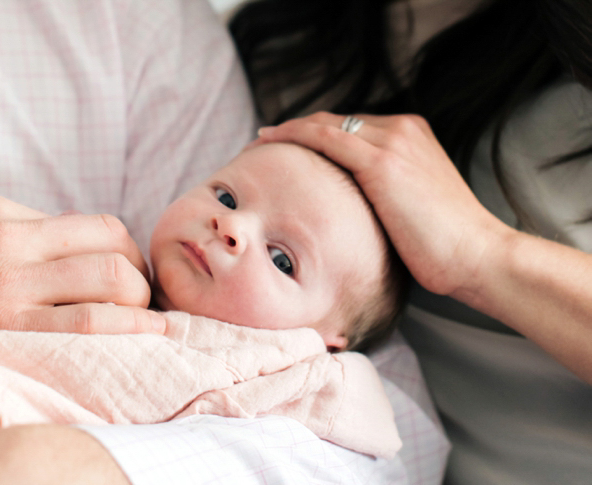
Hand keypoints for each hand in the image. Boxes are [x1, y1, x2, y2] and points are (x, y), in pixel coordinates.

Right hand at [0, 196, 165, 337]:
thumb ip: (27, 237)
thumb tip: (92, 250)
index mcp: (1, 214)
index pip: (96, 225)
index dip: (126, 251)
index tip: (128, 275)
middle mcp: (7, 243)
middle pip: (112, 247)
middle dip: (140, 277)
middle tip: (140, 301)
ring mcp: (6, 286)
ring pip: (109, 280)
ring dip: (139, 303)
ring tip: (143, 322)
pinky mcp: (4, 329)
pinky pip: (88, 324)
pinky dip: (129, 328)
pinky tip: (145, 335)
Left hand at [256, 112, 514, 296]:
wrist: (478, 257)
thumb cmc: (445, 247)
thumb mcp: (411, 207)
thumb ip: (383, 194)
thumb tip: (348, 207)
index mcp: (412, 135)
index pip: (352, 126)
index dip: (315, 132)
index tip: (286, 144)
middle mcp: (403, 129)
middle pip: (336, 120)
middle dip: (297, 128)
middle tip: (263, 140)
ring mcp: (394, 141)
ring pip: (326, 124)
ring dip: (288, 129)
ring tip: (259, 140)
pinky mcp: (382, 161)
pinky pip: (325, 138)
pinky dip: (293, 135)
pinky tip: (268, 142)